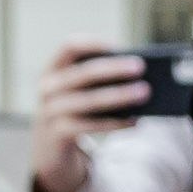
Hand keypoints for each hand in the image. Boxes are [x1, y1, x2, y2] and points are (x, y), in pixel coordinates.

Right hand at [27, 41, 149, 191]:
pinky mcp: (58, 134)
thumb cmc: (73, 110)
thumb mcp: (78, 92)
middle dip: (112, 69)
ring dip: (118, 95)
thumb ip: (99, 81)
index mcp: (53, 69)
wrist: (48, 147)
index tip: (118, 45)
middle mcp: (47, 88)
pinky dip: (115, 123)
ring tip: (144, 92)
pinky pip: (90, 126)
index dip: (93, 44)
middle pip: (82, 74)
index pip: (69, 47)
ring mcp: (50, 111)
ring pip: (88, 101)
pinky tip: (135, 121)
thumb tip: (137, 77)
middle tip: (140, 67)